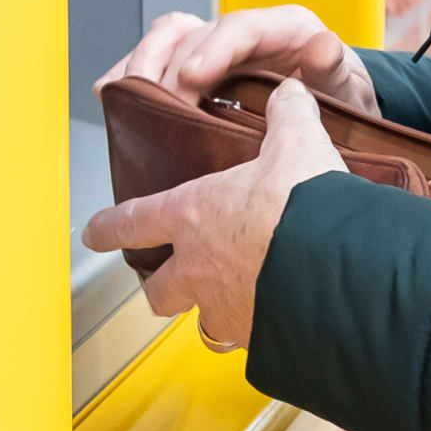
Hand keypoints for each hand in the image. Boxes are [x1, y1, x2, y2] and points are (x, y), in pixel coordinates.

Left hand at [80, 79, 346, 350]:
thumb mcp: (297, 143)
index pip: (134, 221)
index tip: (94, 232)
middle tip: (168, 282)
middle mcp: (199, 269)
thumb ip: (287, 115)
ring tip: (237, 302)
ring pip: (203, 321)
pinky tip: (279, 316)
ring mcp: (225, 309)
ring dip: (214, 312)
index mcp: (194, 216)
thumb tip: (289, 92)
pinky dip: (258, 328)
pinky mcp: (256, 338)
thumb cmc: (303, 205)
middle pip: (158, 290)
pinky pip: (247, 338)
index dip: (109, 227)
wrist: (337, 265)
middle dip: (160, 287)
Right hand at [96, 4, 376, 114]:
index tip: (191, 79)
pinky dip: (129, 75)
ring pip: (166, 39)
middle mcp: (244, 30)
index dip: (211, 49)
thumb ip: (333, 67)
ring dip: (141, 66)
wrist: (340, 112)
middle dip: (169, 67)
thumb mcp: (348, 87)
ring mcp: (216, 47)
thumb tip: (323, 46)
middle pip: (193, 31)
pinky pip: (156, 62)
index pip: (240, 27)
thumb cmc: (342, 98)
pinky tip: (110, 95)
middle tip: (160, 108)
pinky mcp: (197, 68)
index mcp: (284, 27)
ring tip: (125, 99)